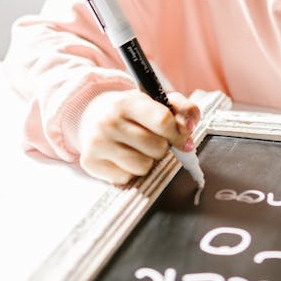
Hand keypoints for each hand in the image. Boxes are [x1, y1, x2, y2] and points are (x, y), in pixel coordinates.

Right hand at [78, 89, 199, 185]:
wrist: (93, 116)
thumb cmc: (133, 111)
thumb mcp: (156, 101)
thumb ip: (182, 109)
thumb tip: (189, 129)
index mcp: (128, 102)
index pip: (163, 121)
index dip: (178, 134)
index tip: (182, 139)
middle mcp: (109, 121)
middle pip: (156, 148)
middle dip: (162, 148)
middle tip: (153, 141)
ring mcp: (98, 142)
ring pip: (142, 167)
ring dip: (147, 162)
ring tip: (138, 150)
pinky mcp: (90, 162)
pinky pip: (125, 178)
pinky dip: (129, 172)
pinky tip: (123, 158)